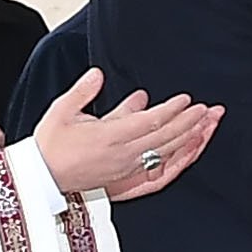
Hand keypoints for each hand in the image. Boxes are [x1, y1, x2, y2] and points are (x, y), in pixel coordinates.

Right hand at [34, 68, 220, 201]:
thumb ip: (83, 91)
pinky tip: (191, 147)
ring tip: (208, 125)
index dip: (171, 110)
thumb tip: (98, 74)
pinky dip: (180, 156)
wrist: (43, 177)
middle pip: (166, 137)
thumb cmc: (51, 144)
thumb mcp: (62, 111)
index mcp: (109, 137)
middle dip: (190, 122)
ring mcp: (128, 167)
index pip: (150, 122)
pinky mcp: (129, 176)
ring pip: (167, 152)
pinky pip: (162, 166)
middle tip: (209, 109)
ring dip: (190, 138)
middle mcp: (123, 154)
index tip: (186, 99)